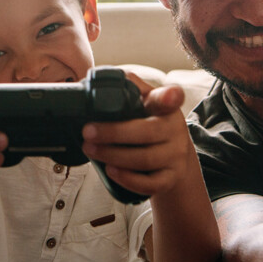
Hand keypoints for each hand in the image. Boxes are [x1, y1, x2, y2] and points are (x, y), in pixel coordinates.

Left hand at [80, 75, 198, 198]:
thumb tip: (103, 77)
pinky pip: (150, 184)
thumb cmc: (153, 128)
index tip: (169, 95)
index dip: (170, 97)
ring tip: (90, 149)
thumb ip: (132, 90)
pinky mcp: (170, 180)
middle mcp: (175, 131)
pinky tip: (110, 171)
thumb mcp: (149, 106)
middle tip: (87, 132)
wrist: (174, 162)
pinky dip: (128, 179)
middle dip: (113, 133)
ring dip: (113, 155)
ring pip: (144, 159)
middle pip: (146, 132)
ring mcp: (175, 157)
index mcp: (167, 109)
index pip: (172, 99)